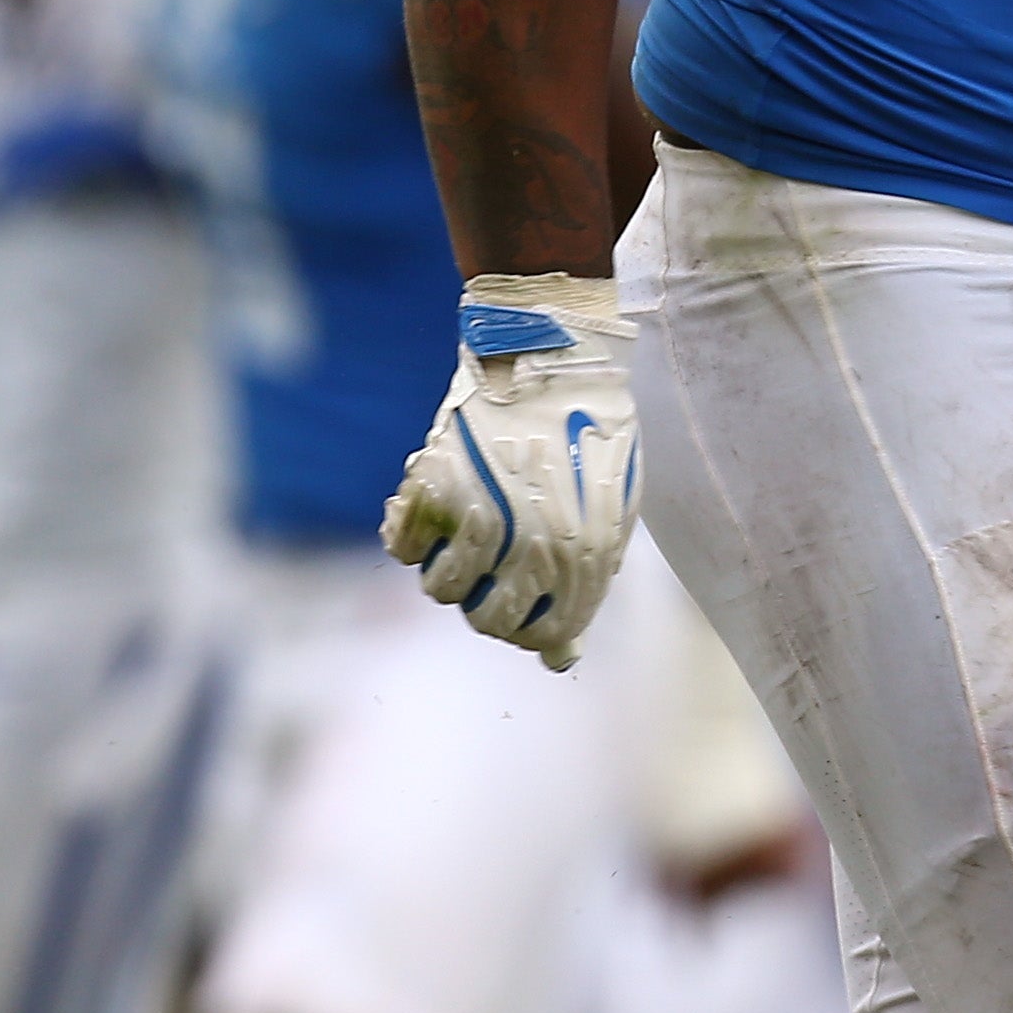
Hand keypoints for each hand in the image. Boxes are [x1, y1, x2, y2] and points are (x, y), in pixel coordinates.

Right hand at [382, 277, 637, 670]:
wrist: (550, 353)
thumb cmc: (587, 430)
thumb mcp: (608, 509)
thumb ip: (585, 582)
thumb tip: (559, 659)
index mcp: (583, 557)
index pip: (542, 636)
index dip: (528, 625)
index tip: (522, 601)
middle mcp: (529, 549)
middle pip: (486, 620)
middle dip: (488, 598)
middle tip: (494, 559)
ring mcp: (478, 519)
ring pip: (440, 589)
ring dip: (451, 564)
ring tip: (472, 521)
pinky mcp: (433, 488)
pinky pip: (403, 546)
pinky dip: (414, 532)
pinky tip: (442, 501)